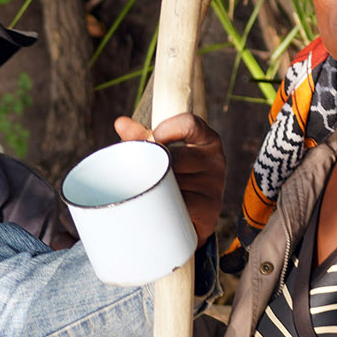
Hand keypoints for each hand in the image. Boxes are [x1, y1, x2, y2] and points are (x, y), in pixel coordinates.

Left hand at [113, 113, 226, 243]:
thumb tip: (120, 123)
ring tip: (150, 190)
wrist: (192, 213)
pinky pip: (179, 204)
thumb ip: (142, 136)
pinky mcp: (210, 209)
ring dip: (156, 186)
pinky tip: (160, 205)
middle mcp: (216, 160)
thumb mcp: (161, 151)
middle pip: (175, 156)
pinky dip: (164, 205)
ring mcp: (214, 185)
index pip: (189, 124)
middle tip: (141, 172)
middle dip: (153, 164)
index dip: (166, 130)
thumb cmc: (175, 173)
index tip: (152, 140)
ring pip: (174, 181)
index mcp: (207, 139)